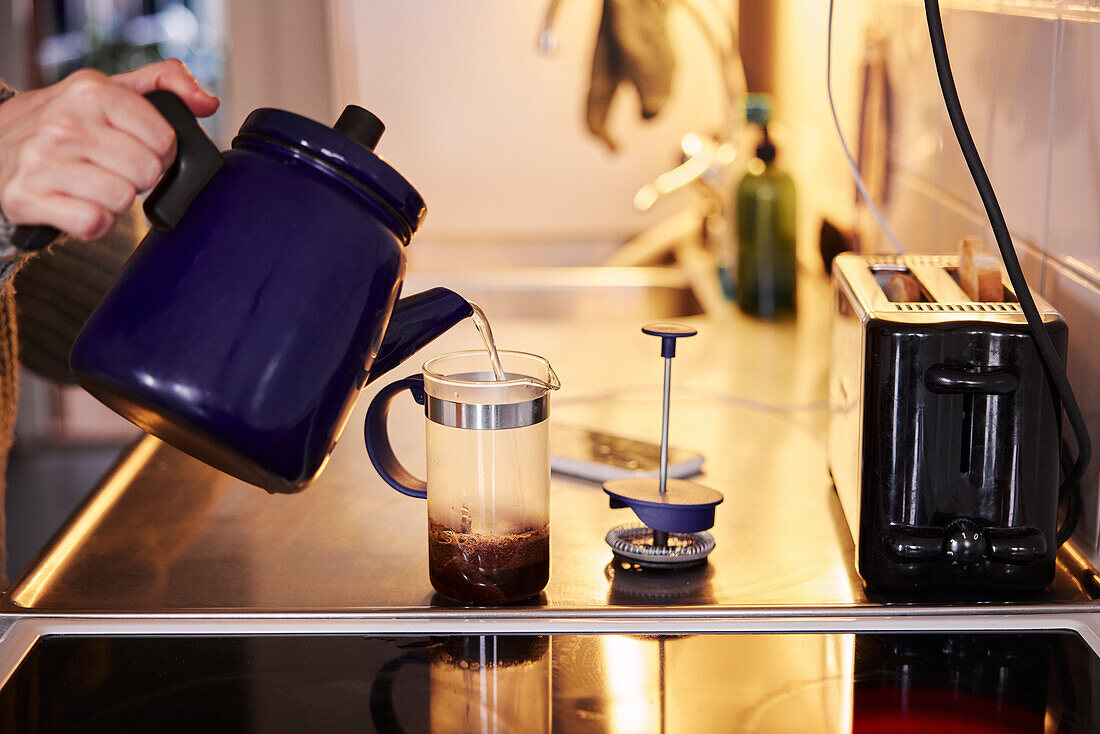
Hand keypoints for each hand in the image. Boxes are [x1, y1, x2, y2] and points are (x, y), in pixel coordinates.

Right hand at [0, 59, 218, 240]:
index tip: (138, 149)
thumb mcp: (107, 90)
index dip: (160, 152)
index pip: (165, 139)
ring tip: (94, 185)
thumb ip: (164, 83)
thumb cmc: (63, 122)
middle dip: (137, 177)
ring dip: (114, 201)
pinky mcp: (26, 197)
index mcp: (91, 91)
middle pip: (147, 172)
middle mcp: (65, 123)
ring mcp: (42, 160)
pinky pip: (93, 224)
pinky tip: (79, 205)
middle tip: (114, 170)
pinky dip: (93, 223)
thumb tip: (208, 101)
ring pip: (122, 200)